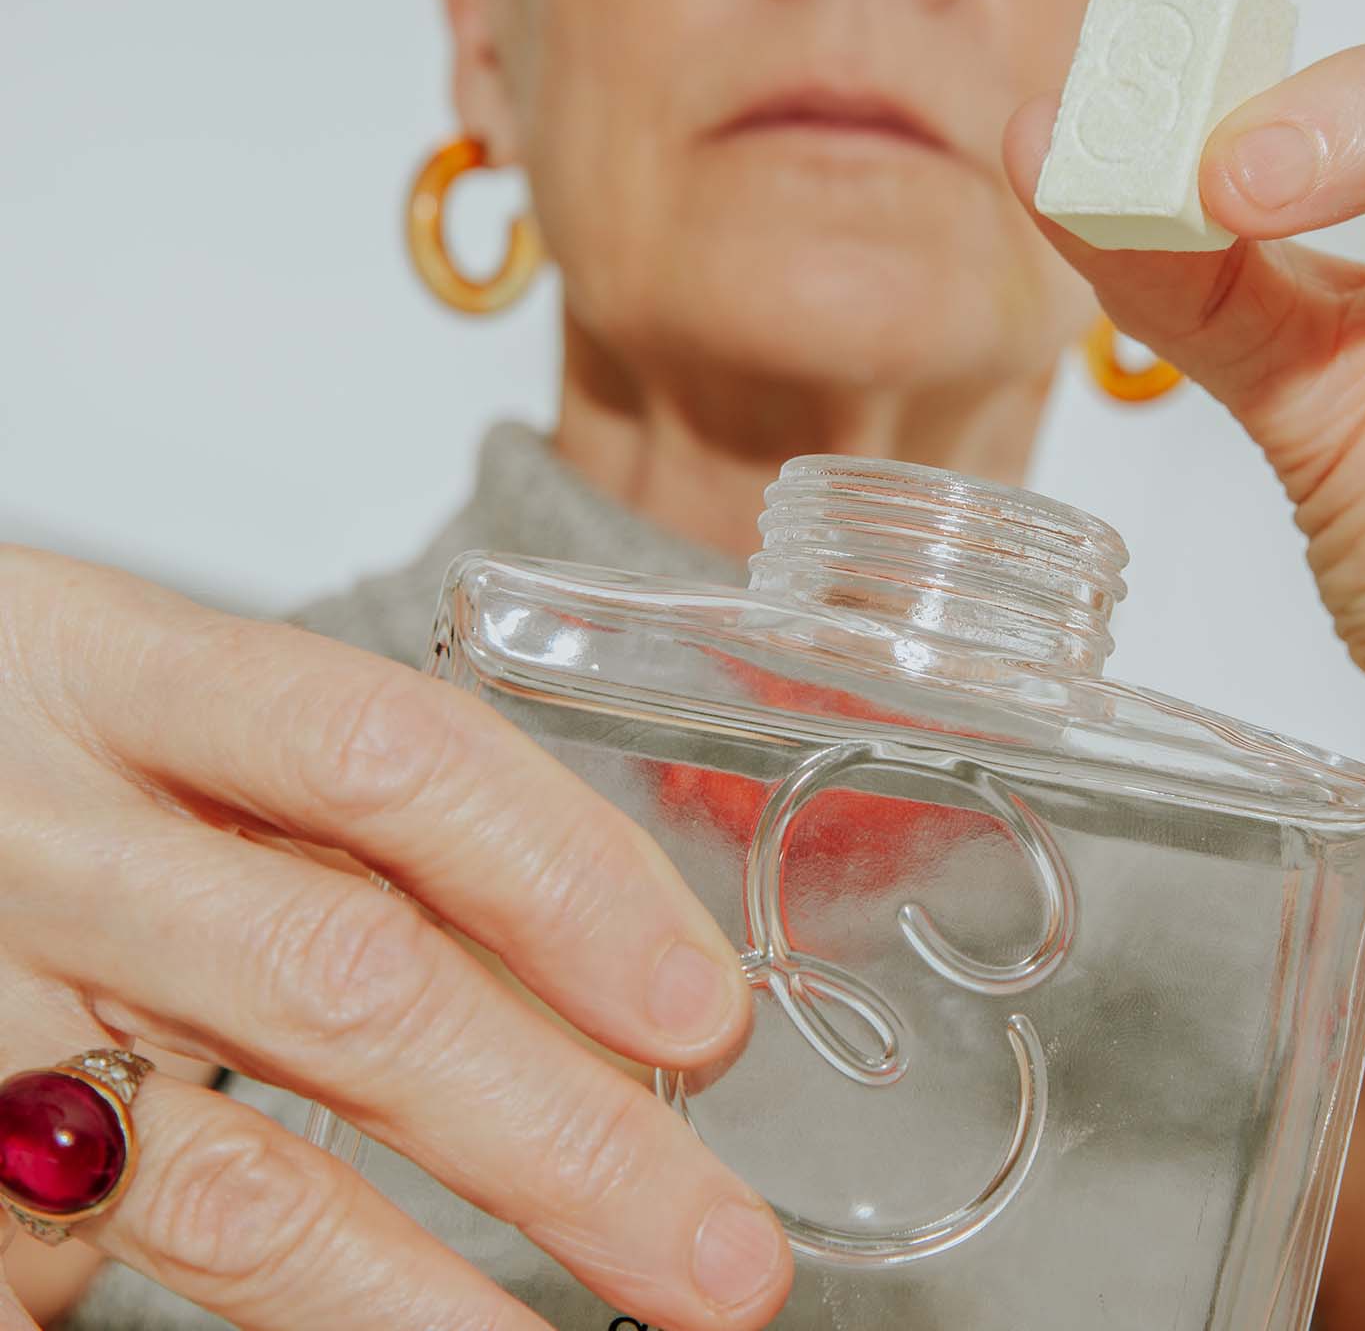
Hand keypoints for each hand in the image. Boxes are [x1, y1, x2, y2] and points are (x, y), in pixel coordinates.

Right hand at [0, 549, 790, 1330]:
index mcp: (119, 671)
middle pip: (351, 986)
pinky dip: (286, 1311)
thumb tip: (602, 963)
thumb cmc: (17, 752)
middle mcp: (42, 839)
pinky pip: (114, 1261)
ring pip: (233, 1180)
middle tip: (722, 1250)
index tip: (703, 1012)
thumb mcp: (155, 708)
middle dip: (566, 1135)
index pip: (392, 759)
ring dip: (438, 1288)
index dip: (568, 884)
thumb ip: (341, 803)